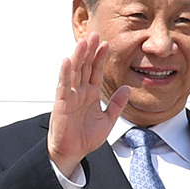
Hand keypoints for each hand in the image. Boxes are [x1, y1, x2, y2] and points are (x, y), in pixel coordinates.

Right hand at [48, 32, 130, 175]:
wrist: (72, 153)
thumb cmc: (85, 138)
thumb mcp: (108, 120)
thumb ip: (117, 104)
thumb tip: (127, 89)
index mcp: (90, 94)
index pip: (95, 71)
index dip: (100, 57)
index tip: (106, 43)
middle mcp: (80, 92)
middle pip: (84, 66)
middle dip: (89, 51)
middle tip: (94, 34)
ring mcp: (70, 96)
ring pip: (74, 72)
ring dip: (78, 57)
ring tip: (83, 42)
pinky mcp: (62, 104)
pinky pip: (63, 86)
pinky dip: (65, 74)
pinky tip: (67, 61)